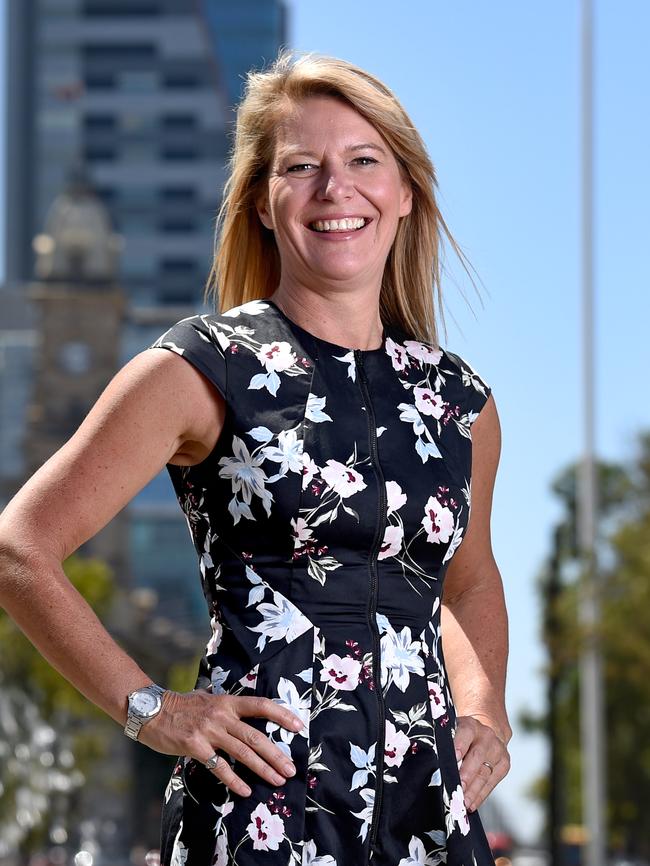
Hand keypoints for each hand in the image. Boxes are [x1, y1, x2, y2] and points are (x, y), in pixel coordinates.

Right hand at [137, 689, 304, 797]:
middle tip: (290, 769)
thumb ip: (225, 705)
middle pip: (256, 736)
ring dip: (262, 768)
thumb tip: (241, 710)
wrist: (151, 710)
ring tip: (277, 780)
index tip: (298, 726)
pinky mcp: (195, 746)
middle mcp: (222, 715)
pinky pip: (219, 767)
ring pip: (243, 752)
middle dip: (276, 754)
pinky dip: (234, 780)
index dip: (281, 715)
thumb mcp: (207, 698)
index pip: (261, 705)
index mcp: (228, 702)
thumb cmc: (181, 706)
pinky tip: (246, 790)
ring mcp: (209, 730)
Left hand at [453, 714, 510, 812]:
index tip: (453, 758)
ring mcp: (497, 750)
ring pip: (484, 772)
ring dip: (473, 790)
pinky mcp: (504, 764)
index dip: (459, 745)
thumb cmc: (462, 736)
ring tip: (463, 803)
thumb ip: (445, 743)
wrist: (486, 732)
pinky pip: (492, 783)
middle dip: (466, 774)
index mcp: (471, 725)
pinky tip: (472, 804)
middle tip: (458, 788)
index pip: (465, 734)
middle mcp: (486, 736)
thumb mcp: (453, 732)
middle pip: (476, 756)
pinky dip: (480, 795)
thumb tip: (431, 761)